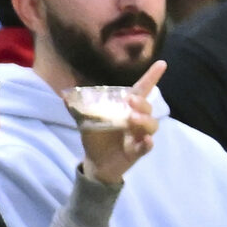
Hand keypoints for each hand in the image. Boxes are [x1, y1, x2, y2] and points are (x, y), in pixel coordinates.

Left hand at [77, 60, 163, 183]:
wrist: (95, 163)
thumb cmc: (95, 137)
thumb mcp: (85, 121)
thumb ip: (78, 109)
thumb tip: (65, 96)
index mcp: (126, 108)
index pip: (141, 90)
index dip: (151, 77)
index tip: (161, 64)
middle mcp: (136, 119)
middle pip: (147, 107)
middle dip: (142, 102)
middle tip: (130, 101)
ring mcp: (139, 135)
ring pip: (152, 125)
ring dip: (145, 120)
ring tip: (131, 119)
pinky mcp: (138, 151)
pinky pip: (147, 146)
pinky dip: (148, 143)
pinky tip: (145, 140)